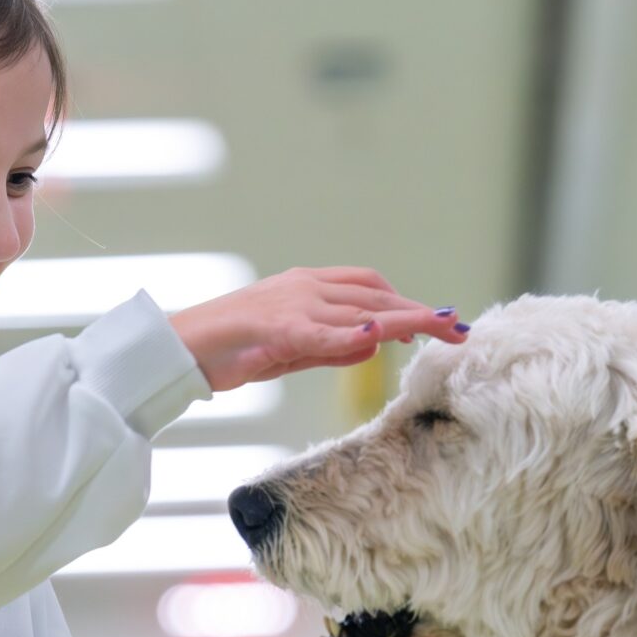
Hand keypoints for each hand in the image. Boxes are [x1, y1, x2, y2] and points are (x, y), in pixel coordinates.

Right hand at [169, 267, 466, 391]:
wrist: (180, 347)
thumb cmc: (230, 350)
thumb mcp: (290, 349)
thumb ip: (331, 347)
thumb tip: (375, 347)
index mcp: (306, 287)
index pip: (369, 289)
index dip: (406, 303)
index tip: (439, 319)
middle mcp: (305, 287)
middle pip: (375, 296)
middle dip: (419, 311)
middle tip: (456, 328)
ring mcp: (292, 305)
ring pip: (360, 309)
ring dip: (404, 319)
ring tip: (439, 329)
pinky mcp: (277, 328)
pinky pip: (323, 332)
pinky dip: (353, 335)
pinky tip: (381, 340)